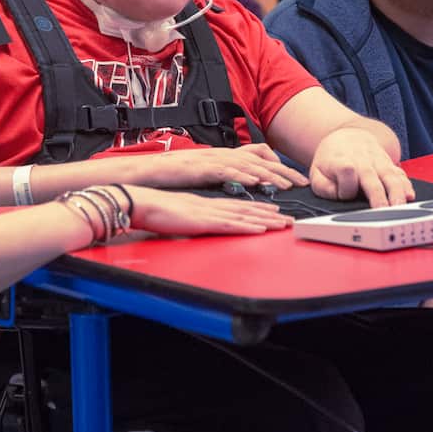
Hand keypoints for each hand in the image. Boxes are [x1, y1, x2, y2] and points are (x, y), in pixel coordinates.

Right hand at [121, 144, 309, 190]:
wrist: (147, 171)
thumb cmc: (172, 175)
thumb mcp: (203, 176)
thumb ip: (221, 178)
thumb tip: (240, 185)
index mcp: (222, 158)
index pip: (257, 161)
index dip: (278, 170)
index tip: (296, 180)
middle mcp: (220, 156)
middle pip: (258, 162)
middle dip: (282, 172)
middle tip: (302, 182)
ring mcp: (211, 160)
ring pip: (246, 166)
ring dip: (268, 174)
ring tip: (286, 184)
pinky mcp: (201, 168)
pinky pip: (226, 171)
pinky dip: (242, 175)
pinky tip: (256, 181)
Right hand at [126, 185, 292, 236]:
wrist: (143, 203)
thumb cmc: (158, 209)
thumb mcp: (182, 212)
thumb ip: (194, 216)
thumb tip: (201, 221)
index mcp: (208, 203)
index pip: (239, 204)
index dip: (259, 206)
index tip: (275, 210)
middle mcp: (213, 205)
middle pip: (248, 207)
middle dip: (270, 213)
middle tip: (289, 219)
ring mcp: (210, 211)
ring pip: (245, 214)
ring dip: (266, 219)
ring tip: (283, 224)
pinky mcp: (204, 220)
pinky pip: (231, 223)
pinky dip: (248, 225)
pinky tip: (260, 228)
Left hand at [308, 127, 413, 206]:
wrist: (348, 137)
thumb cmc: (332, 160)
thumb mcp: (317, 172)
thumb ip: (324, 187)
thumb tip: (339, 195)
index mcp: (341, 162)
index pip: (345, 171)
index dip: (345, 185)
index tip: (346, 194)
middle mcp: (362, 161)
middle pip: (370, 177)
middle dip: (377, 195)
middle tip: (381, 212)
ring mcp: (378, 162)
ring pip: (389, 176)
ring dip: (396, 192)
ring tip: (399, 207)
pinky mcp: (390, 165)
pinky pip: (400, 174)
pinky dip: (406, 184)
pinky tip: (410, 196)